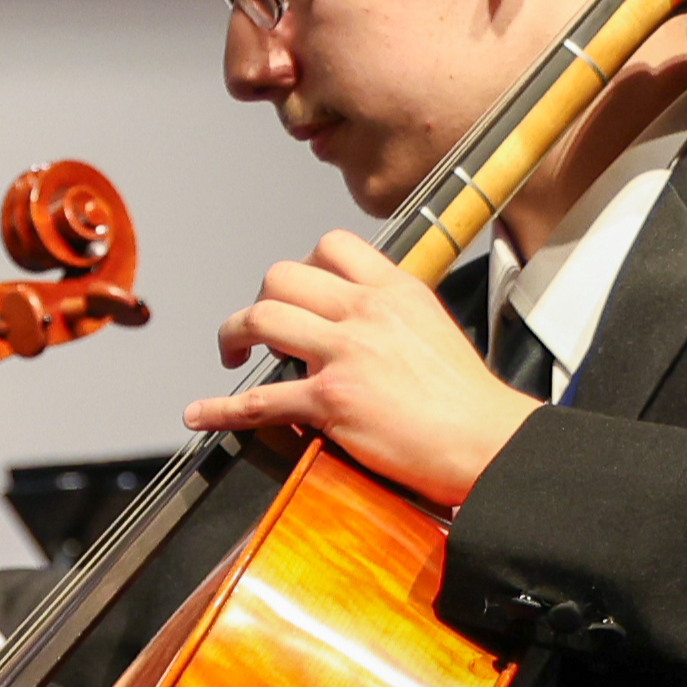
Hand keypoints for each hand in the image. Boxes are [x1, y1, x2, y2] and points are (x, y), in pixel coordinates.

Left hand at [182, 230, 539, 506]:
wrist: (486, 440)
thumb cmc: (466, 400)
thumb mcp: (434, 330)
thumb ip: (392, 318)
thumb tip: (359, 329)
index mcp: (395, 289)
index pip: (332, 246)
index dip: (301, 267)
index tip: (295, 293)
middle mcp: (366, 311)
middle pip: (283, 276)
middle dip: (257, 301)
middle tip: (254, 330)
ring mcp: (346, 353)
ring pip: (262, 319)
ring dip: (232, 336)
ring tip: (228, 355)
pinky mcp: (331, 401)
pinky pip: (258, 400)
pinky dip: (219, 408)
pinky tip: (200, 413)